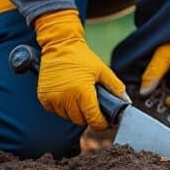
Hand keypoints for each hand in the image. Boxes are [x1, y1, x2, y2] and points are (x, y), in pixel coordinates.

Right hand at [34, 9, 125, 129]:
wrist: (60, 46)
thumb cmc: (82, 58)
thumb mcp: (102, 70)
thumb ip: (115, 87)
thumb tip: (125, 102)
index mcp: (82, 92)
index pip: (93, 119)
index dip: (101, 123)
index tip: (104, 121)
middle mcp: (66, 98)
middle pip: (80, 120)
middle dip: (87, 116)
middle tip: (90, 104)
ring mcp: (53, 98)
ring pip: (67, 117)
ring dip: (74, 112)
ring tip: (77, 97)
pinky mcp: (43, 97)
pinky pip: (55, 111)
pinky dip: (62, 107)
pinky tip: (66, 95)